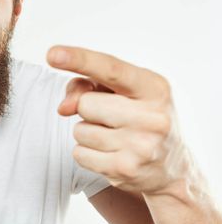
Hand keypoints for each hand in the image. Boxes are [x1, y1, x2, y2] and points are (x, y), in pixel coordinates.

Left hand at [47, 45, 187, 193]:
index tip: (52, 53)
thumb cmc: (138, 118)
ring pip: (79, 130)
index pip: (111, 69)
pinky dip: (87, 153)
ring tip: (114, 137)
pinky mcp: (125, 170)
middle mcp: (152, 116)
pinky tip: (111, 153)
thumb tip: (63, 107)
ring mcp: (140, 146)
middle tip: (112, 117)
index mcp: (154, 88)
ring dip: (88, 132)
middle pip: (86, 103)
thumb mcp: (123, 92)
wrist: (171, 169)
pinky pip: (79, 154)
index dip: (79, 59)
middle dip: (88, 108)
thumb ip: (87, 85)